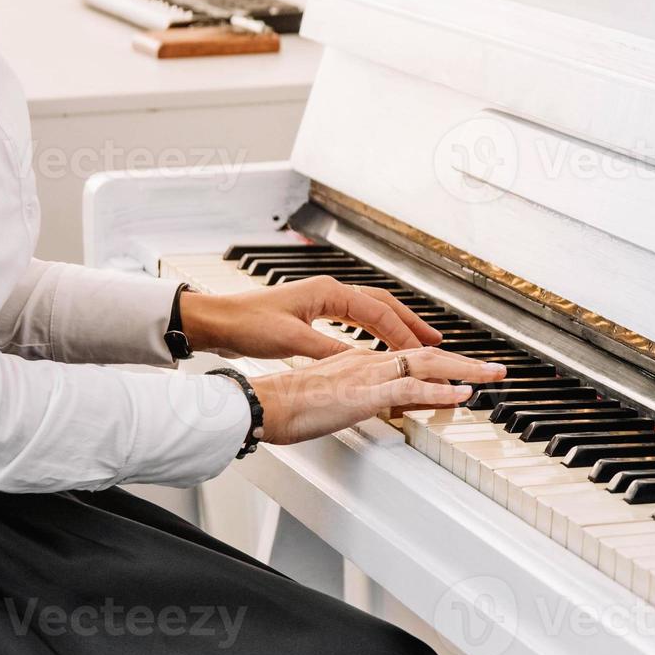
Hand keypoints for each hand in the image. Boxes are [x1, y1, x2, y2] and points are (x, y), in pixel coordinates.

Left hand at [180, 277, 441, 359]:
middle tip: (436, 340)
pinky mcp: (315, 313)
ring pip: (371, 310)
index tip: (423, 352)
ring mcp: (323, 300)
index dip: (404, 334)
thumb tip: (360, 362)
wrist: (218, 321)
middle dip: (410, 323)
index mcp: (328, 293)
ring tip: (417, 341)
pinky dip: (375, 330)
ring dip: (396, 325)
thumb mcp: (292, 341)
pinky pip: (356, 319)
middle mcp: (329, 291)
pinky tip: (380, 343)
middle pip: (382, 305)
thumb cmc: (247, 324)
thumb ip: (329, 350)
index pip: (378, 313)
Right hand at [251, 347, 506, 444]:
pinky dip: (440, 391)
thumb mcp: (333, 401)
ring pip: (427, 366)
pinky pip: (411, 389)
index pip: (411, 359)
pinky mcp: (365, 393)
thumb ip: (362, 400)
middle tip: (496, 369)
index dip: (442, 364)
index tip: (466, 371)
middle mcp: (369, 362)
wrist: (263, 404)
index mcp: (361, 362)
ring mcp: (369, 375)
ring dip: (466, 371)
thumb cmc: (286, 406)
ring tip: (493, 376)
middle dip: (466, 362)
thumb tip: (387, 408)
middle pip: (428, 356)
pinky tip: (462, 394)